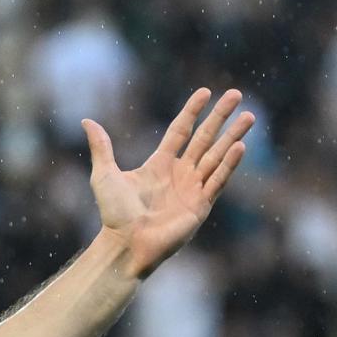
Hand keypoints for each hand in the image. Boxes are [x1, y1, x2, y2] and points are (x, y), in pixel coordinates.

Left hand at [84, 88, 252, 277]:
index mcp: (159, 164)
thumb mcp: (105, 175)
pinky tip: (239, 146)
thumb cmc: (113, 214)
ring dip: (233, 135)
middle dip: (221, 117)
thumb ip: (101, 147)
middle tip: (237, 94)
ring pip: (217, 155)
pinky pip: (218, 180)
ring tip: (250, 116)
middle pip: (204, 138)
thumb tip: (86, 121)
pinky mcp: (201, 205)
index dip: (192, 111)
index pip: (180, 131)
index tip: (206, 92)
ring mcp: (192, 188)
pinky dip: (229, 164)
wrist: (125, 244)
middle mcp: (179, 173)